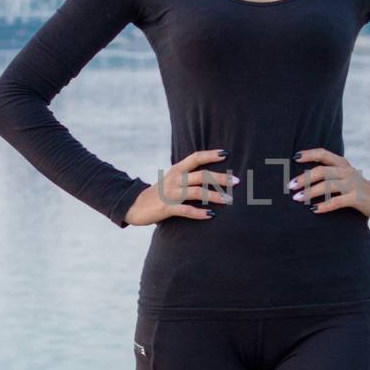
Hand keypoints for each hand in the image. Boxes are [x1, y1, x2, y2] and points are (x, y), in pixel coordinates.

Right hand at [122, 148, 237, 224]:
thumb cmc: (159, 193)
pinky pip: (185, 210)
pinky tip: (210, 215)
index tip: (226, 153)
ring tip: (228, 200)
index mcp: (176, 170)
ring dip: (214, 196)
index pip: (195, 157)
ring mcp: (170, 194)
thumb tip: (211, 175)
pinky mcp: (166, 208)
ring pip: (196, 192)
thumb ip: (188, 176)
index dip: (210, 154)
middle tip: (236, 182)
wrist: (133, 205)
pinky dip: (198, 213)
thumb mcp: (172, 179)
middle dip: (220, 178)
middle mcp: (175, 179)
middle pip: (201, 175)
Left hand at [288, 147, 369, 219]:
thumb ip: (329, 173)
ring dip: (310, 192)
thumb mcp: (345, 176)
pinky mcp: (357, 198)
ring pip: (327, 185)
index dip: (309, 154)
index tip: (294, 158)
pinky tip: (314, 210)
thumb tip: (302, 177)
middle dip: (304, 178)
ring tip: (297, 199)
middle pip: (322, 171)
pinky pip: (337, 201)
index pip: (323, 153)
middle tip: (290, 186)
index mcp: (342, 164)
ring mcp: (352, 184)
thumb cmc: (357, 189)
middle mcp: (347, 171)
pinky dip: (324, 206)